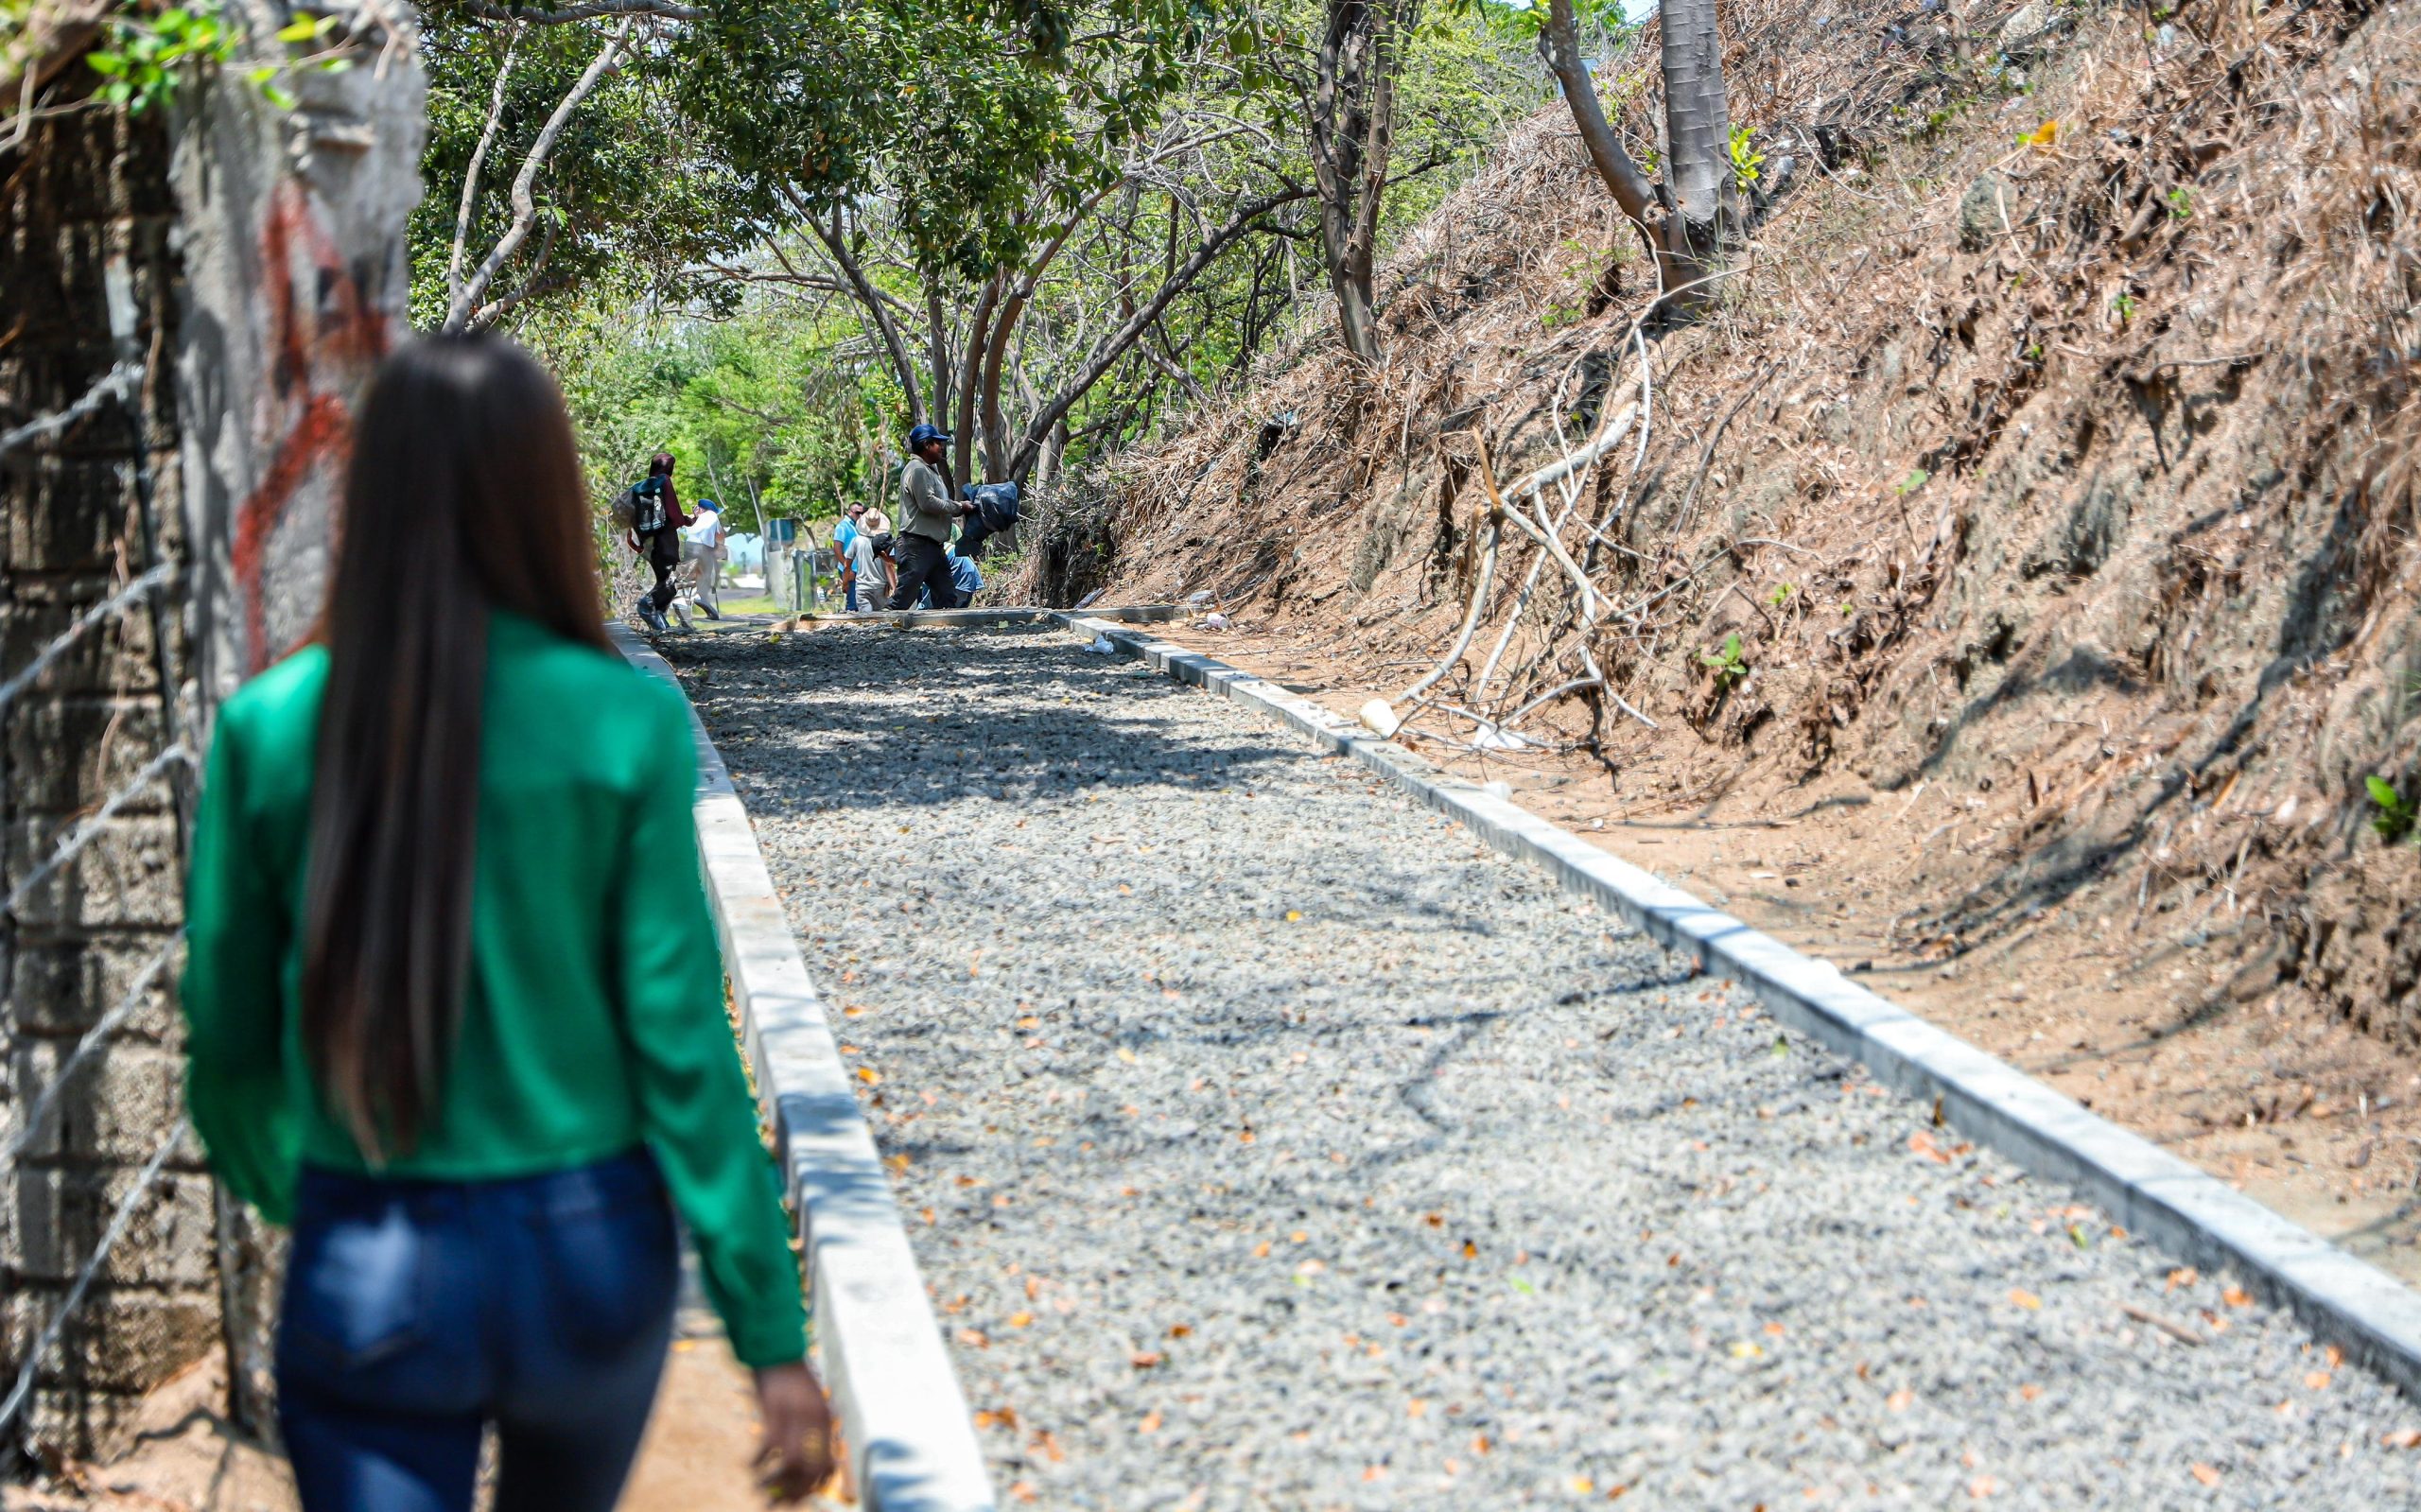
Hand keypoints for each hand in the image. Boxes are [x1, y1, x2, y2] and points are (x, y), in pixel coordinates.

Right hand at [752, 1361, 836, 1503]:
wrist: (778, 1350)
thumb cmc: (793, 1380)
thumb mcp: (811, 1404)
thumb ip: (814, 1430)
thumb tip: (811, 1464)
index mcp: (827, 1421)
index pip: (827, 1466)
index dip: (813, 1488)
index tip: (797, 1499)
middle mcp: (816, 1420)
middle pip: (810, 1470)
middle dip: (793, 1493)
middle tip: (776, 1504)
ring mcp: (796, 1415)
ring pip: (791, 1464)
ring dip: (774, 1483)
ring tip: (759, 1491)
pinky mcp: (775, 1409)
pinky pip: (769, 1447)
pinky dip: (758, 1461)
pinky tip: (750, 1466)